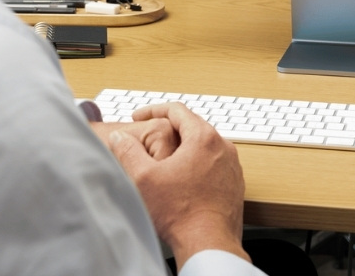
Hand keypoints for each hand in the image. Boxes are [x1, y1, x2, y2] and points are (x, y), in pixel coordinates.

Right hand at [108, 102, 250, 269]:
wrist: (209, 243)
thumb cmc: (180, 213)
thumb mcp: (143, 179)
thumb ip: (128, 152)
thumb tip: (120, 138)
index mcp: (204, 137)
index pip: (177, 110)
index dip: (153, 110)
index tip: (138, 117)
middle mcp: (223, 146)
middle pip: (193, 126)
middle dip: (168, 129)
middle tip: (149, 138)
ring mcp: (231, 165)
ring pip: (205, 146)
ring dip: (184, 148)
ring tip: (165, 160)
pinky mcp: (234, 182)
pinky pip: (215, 164)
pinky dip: (198, 165)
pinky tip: (184, 180)